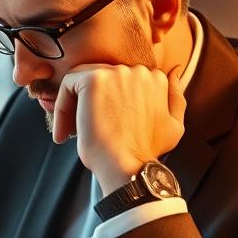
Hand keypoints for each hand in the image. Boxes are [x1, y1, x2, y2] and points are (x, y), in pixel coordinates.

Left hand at [53, 64, 186, 191]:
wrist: (128, 166)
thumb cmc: (147, 152)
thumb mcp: (174, 125)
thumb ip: (175, 97)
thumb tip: (174, 72)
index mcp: (155, 79)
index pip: (122, 80)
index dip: (108, 103)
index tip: (102, 125)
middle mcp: (138, 70)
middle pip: (102, 78)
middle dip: (89, 103)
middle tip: (82, 130)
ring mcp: (116, 73)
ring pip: (83, 79)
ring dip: (74, 104)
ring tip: (70, 131)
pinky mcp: (94, 80)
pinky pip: (68, 84)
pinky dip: (62, 106)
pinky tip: (64, 132)